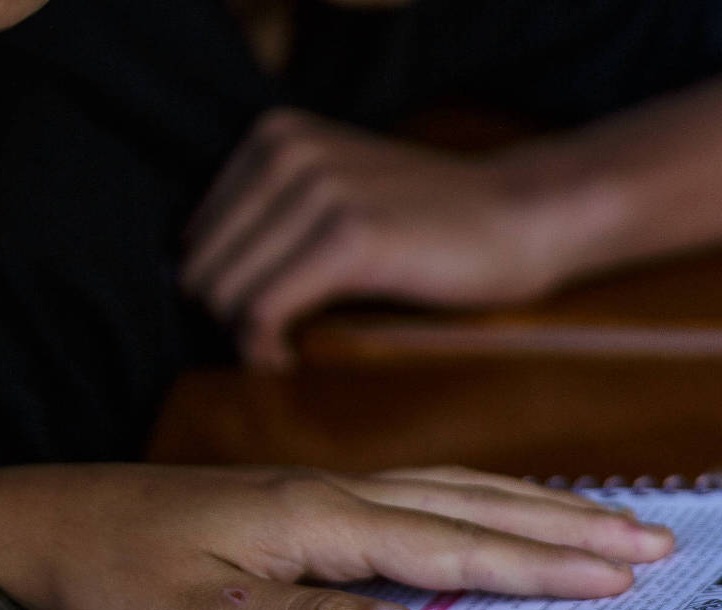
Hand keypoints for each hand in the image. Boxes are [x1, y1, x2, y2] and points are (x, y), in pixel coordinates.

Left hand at [0, 462, 668, 609]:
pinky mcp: (313, 501)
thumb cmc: (114, 579)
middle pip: (481, 504)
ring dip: (543, 508)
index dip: (545, 561)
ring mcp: (330, 491)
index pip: (458, 544)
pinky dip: (491, 502)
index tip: (622, 575)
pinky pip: (429, 494)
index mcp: (323, 520)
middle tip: (658, 544)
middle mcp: (340, 493)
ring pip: (461, 491)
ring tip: (617, 525)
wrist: (36, 524)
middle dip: (574, 525)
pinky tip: (512, 514)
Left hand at [183, 109, 569, 369]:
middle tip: (269, 348)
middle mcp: (288, 154)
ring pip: (225, 290)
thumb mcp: (342, 190)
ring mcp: (319, 193)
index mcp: (275, 138)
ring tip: (281, 355)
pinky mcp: (350, 238)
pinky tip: (286, 360)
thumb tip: (204, 280)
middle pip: (203, 265)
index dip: (219, 289)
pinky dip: (263, 346)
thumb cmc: (438, 222)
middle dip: (226, 318)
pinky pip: (265, 308)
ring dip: (244, 338)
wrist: (523, 217)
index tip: (256, 323)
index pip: (197, 234)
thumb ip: (279, 213)